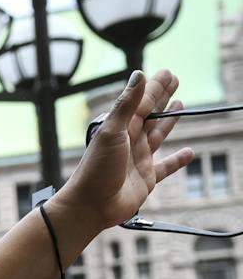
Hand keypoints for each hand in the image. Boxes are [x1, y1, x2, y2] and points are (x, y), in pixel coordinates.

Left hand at [59, 69, 192, 232]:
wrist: (90, 206)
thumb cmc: (96, 169)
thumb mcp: (111, 132)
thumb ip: (126, 105)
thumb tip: (139, 74)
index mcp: (120, 129)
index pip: (141, 103)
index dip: (155, 87)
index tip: (168, 73)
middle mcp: (129, 142)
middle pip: (150, 115)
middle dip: (162, 98)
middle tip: (175, 80)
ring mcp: (138, 160)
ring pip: (157, 136)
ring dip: (168, 121)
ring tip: (180, 106)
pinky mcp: (146, 179)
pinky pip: (166, 168)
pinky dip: (177, 160)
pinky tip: (189, 153)